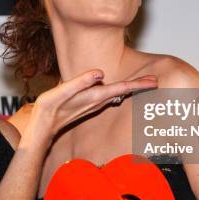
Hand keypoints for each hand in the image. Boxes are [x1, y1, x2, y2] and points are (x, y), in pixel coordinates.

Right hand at [26, 70, 156, 142]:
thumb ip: (81, 81)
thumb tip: (100, 73)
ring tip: (144, 83)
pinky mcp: (89, 104)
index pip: (122, 88)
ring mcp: (94, 104)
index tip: (154, 81)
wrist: (43, 126)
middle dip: (140, 86)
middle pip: (124, 92)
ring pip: (118, 94)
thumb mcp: (63, 91)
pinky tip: (122, 90)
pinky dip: (120, 92)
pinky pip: (110, 96)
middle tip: (155, 80)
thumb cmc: (50, 107)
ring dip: (131, 89)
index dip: (139, 84)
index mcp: (95, 96)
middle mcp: (98, 101)